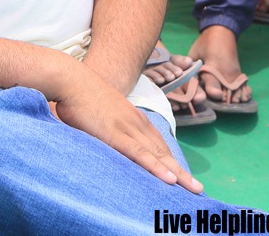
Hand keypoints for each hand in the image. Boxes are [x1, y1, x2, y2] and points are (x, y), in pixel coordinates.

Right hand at [53, 68, 202, 193]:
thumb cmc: (80, 96)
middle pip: (164, 152)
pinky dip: (156, 167)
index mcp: (134, 118)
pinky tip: (169, 180)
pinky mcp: (115, 134)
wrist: (70, 80)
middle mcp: (136, 123)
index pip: (158, 143)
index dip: (170, 161)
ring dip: (177, 173)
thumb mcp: (100, 113)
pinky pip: (140, 154)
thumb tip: (104, 138)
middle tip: (198, 189)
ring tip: (193, 189)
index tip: (181, 176)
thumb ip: (107, 127)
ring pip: (158, 155)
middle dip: (181, 172)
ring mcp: (128, 128)